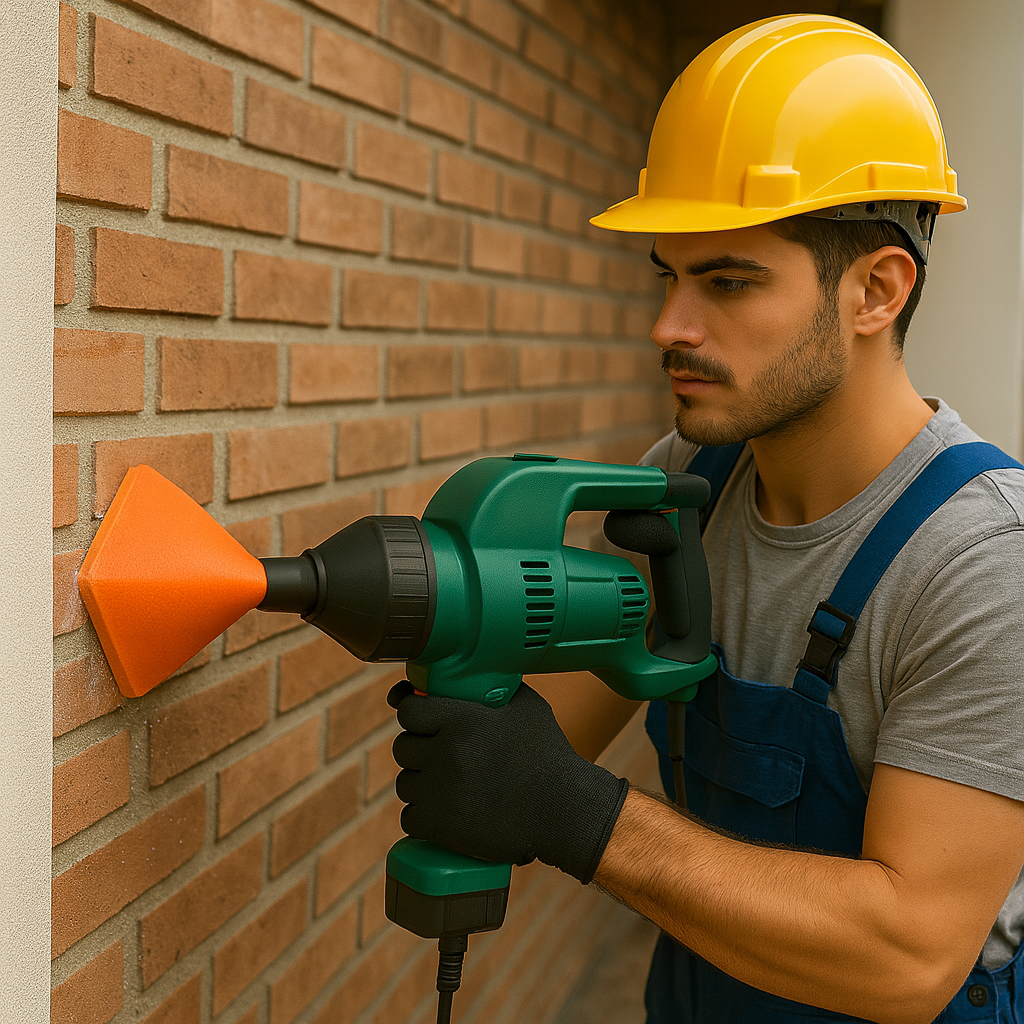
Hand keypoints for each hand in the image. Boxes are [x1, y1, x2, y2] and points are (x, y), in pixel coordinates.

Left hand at [389, 680, 629, 883]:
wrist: (565, 810)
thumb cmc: (547, 755)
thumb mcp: (525, 707)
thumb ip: (492, 686)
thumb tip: (472, 672)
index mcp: (463, 718)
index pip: (408, 709)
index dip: (414, 713)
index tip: (422, 720)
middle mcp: (446, 752)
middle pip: (402, 746)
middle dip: (419, 749)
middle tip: (443, 755)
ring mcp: (440, 791)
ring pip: (405, 783)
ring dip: (421, 784)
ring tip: (448, 785)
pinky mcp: (440, 826)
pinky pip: (410, 817)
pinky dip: (423, 817)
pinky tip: (445, 812)